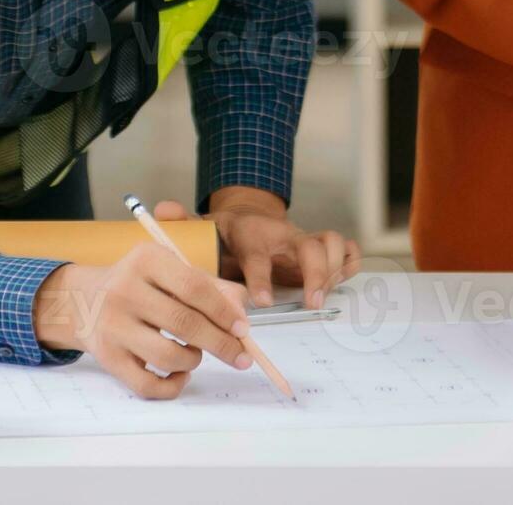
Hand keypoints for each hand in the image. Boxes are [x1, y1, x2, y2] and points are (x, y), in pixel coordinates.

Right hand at [32, 245, 253, 399]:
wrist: (83, 300)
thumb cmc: (142, 285)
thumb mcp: (172, 271)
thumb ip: (213, 287)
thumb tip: (241, 315)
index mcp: (146, 259)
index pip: (194, 287)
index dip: (224, 311)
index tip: (243, 329)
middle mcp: (124, 290)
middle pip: (184, 323)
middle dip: (221, 344)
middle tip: (240, 356)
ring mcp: (112, 325)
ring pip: (168, 356)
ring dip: (194, 361)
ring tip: (195, 354)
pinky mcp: (107, 357)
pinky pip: (147, 385)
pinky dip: (172, 386)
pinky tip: (180, 374)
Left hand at [153, 190, 359, 308]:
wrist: (251, 218)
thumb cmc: (227, 235)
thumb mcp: (202, 229)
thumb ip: (184, 224)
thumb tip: (161, 209)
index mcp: (252, 234)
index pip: (258, 254)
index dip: (261, 277)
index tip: (261, 302)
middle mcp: (284, 235)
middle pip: (309, 245)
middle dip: (315, 272)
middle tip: (310, 302)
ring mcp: (305, 240)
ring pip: (332, 244)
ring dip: (333, 268)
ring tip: (322, 296)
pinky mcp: (321, 249)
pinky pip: (347, 250)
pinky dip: (351, 262)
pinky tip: (342, 280)